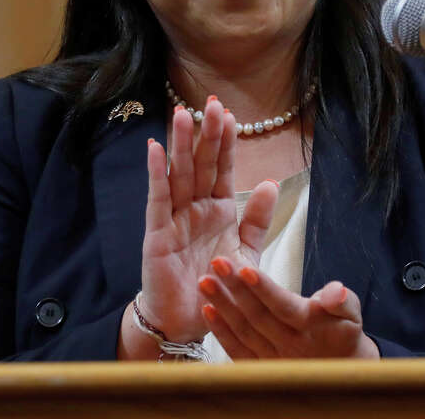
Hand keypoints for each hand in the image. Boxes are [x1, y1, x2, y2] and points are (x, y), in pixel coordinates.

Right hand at [137, 99, 278, 342]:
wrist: (188, 321)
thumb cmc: (215, 284)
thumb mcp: (246, 253)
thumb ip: (257, 220)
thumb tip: (269, 181)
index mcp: (218, 209)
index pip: (222, 168)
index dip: (225, 141)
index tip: (230, 113)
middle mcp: (195, 208)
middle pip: (200, 164)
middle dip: (205, 134)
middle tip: (211, 104)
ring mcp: (174, 218)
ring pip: (179, 174)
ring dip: (180, 145)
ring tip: (183, 114)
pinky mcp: (157, 234)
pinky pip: (157, 199)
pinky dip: (156, 174)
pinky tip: (156, 149)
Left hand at [198, 257, 380, 358]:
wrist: (341, 369)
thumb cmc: (343, 331)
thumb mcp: (352, 314)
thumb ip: (343, 301)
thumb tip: (337, 291)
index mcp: (310, 326)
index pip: (284, 306)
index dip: (265, 289)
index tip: (245, 269)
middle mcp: (289, 344)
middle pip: (258, 316)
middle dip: (235, 288)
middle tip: (217, 262)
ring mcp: (272, 359)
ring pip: (243, 332)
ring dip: (223, 306)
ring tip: (205, 282)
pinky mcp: (260, 368)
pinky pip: (237, 351)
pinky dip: (221, 332)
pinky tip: (207, 310)